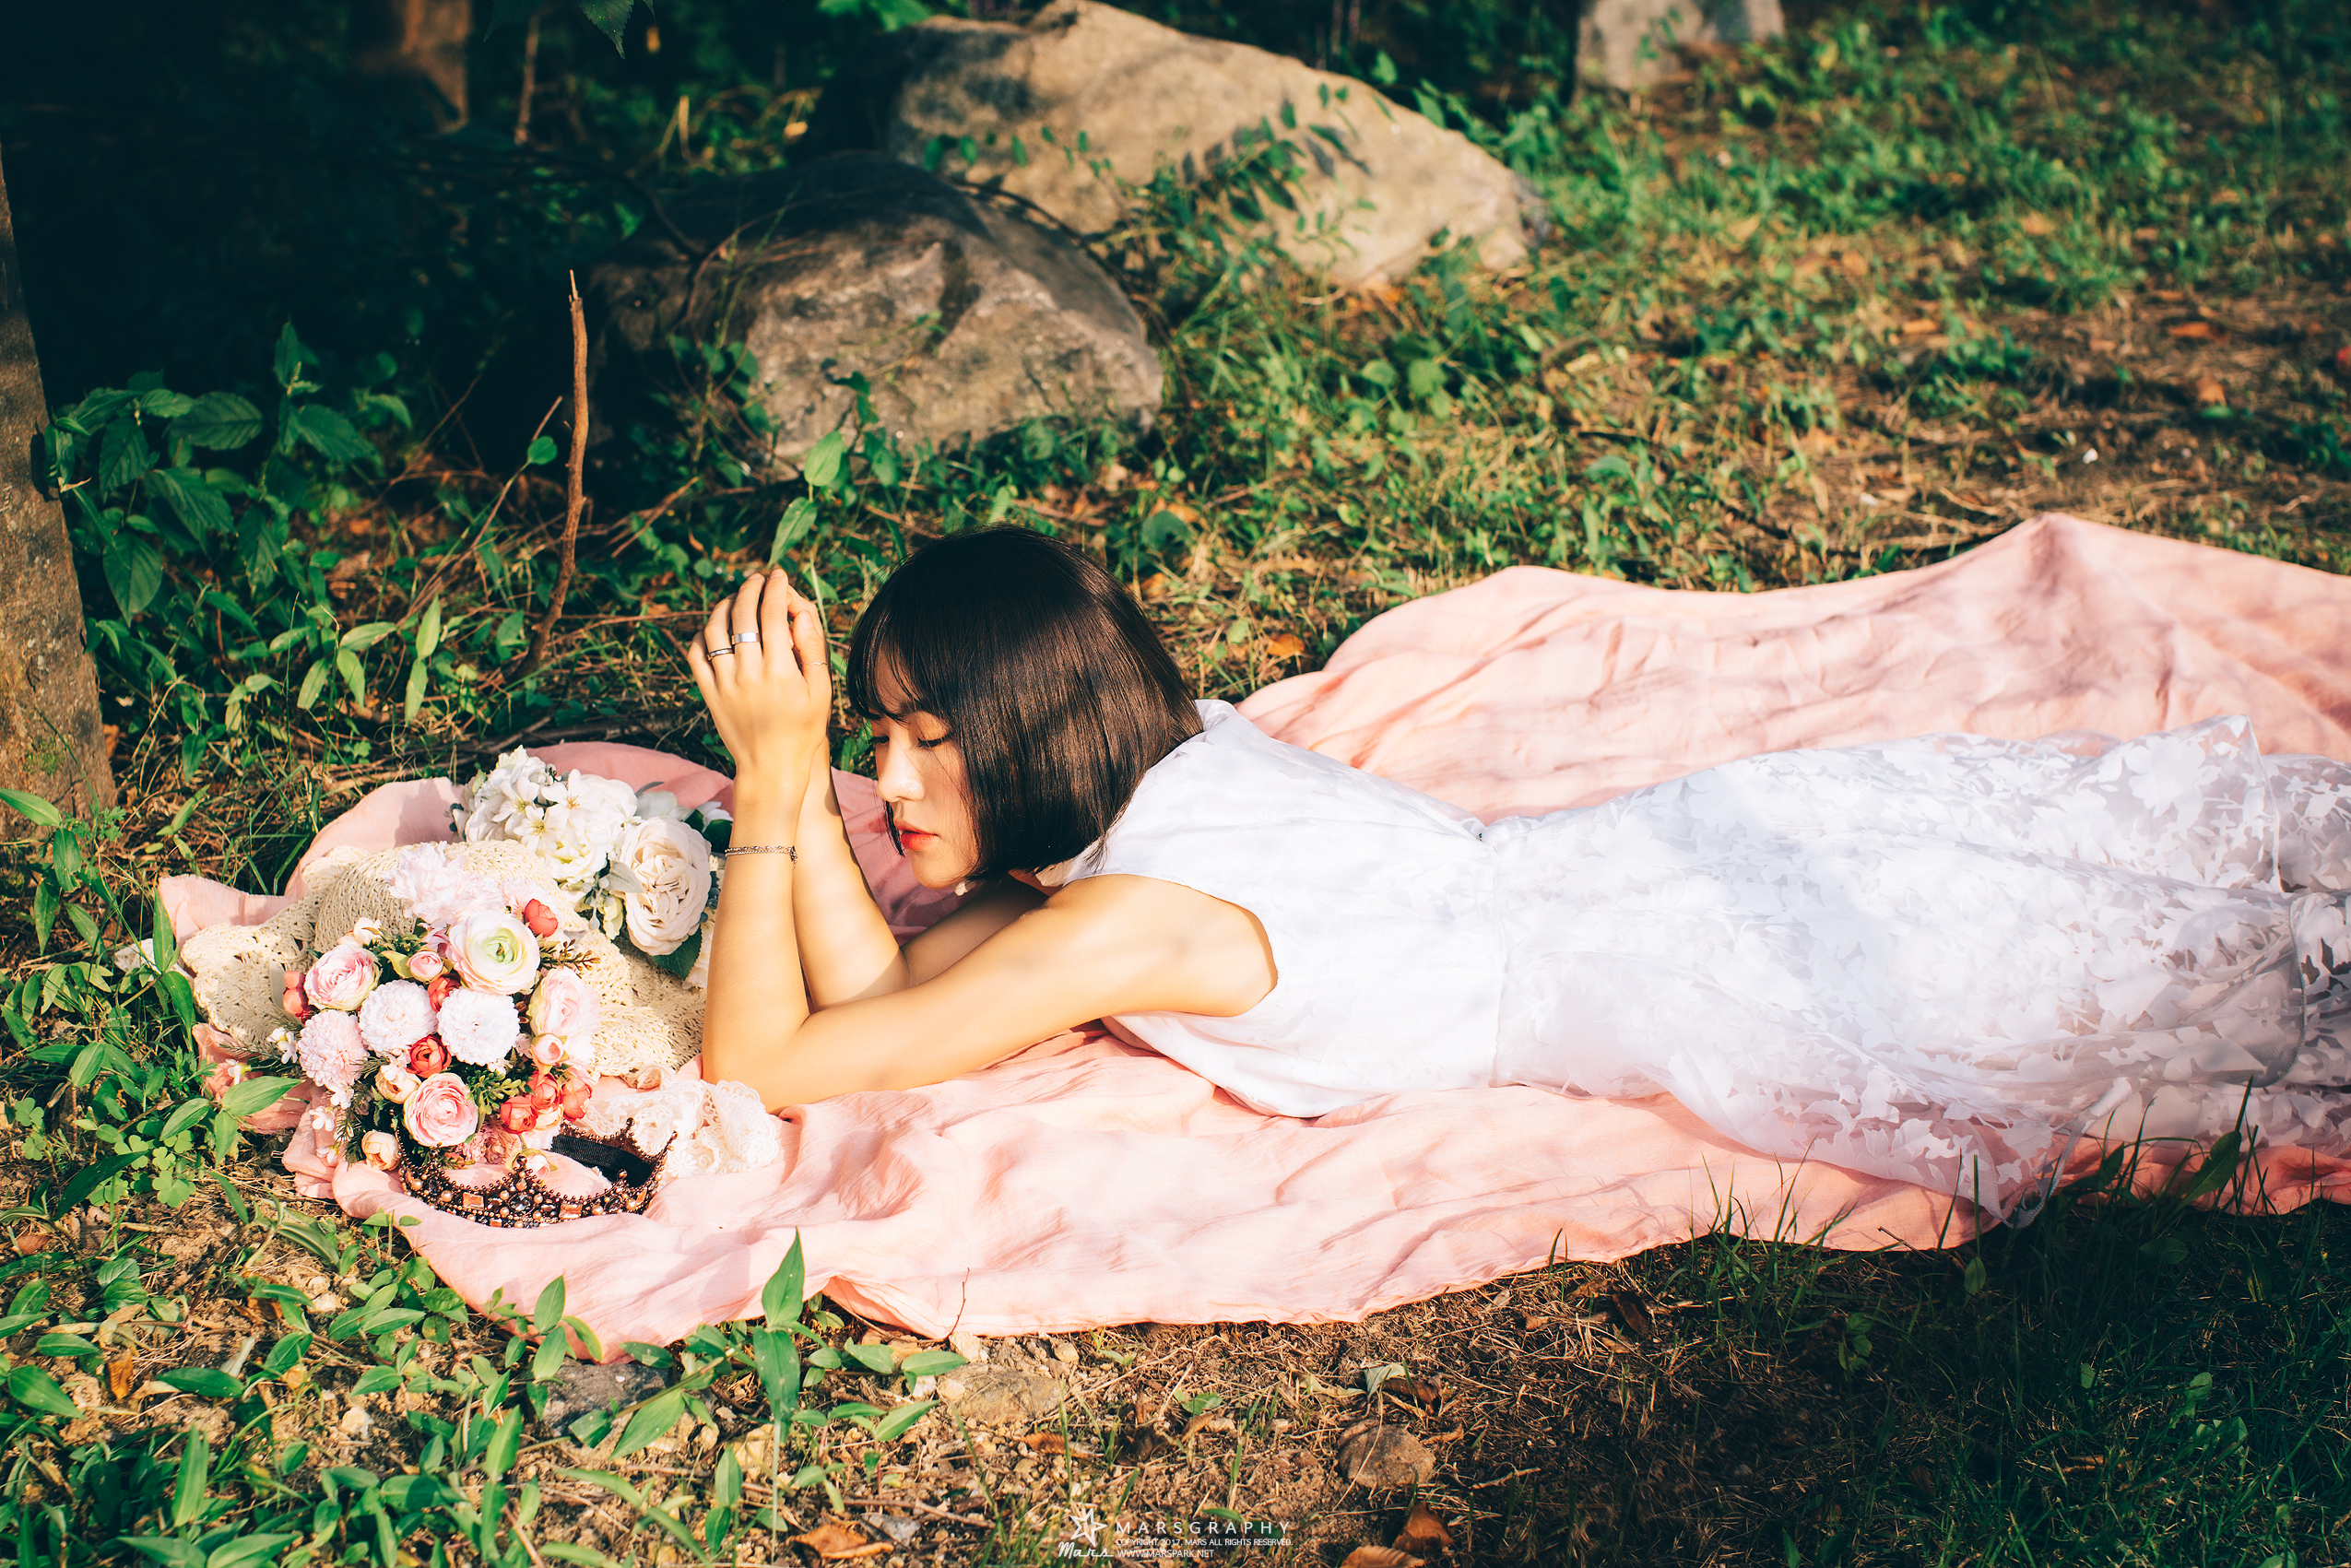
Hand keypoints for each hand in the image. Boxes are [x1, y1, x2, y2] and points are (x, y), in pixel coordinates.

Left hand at [688, 570, 831, 805]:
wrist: (772, 768)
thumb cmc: (804, 730)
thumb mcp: (821, 691)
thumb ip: (812, 650)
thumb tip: (801, 613)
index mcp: (780, 671)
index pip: (773, 613)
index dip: (776, 588)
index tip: (779, 575)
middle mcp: (749, 673)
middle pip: (743, 613)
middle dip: (751, 588)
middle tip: (758, 579)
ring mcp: (725, 683)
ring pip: (715, 629)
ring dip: (725, 605)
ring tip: (737, 597)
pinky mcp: (709, 694)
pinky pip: (697, 654)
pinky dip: (702, 634)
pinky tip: (714, 626)